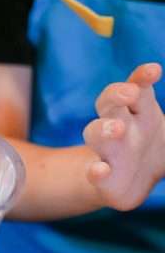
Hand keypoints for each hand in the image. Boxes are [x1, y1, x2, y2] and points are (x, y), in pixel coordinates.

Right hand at [83, 62, 164, 210]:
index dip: (142, 77)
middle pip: (109, 103)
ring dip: (103, 129)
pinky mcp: (103, 178)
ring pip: (96, 133)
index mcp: (141, 111)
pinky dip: (95, 171)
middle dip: (116, 94)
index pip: (138, 87)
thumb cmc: (158, 149)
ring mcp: (108, 151)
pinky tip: (100, 171)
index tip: (154, 70)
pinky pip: (94, 172)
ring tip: (117, 129)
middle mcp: (120, 125)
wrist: (137, 182)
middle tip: (129, 93)